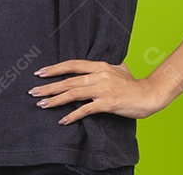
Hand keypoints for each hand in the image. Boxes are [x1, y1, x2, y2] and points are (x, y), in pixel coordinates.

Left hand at [28, 59, 163, 121]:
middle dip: (49, 86)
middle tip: (33, 91)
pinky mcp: (107, 103)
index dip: (55, 68)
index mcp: (99, 66)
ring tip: (42, 104)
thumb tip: (98, 63)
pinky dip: (73, 115)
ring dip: (55, 100)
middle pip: (68, 81)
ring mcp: (103, 89)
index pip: (72, 65)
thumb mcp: (119, 68)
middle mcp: (98, 75)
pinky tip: (62, 120)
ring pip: (73, 94)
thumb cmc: (134, 84)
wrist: (149, 94)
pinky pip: (86, 110)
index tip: (40, 73)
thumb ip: (106, 66)